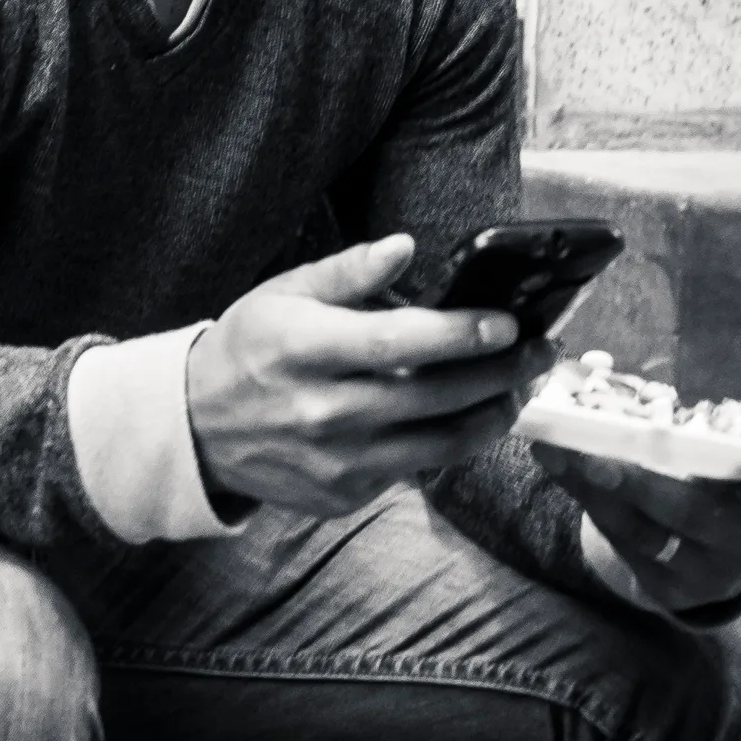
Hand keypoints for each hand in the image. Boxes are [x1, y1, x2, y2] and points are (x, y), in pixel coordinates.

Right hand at [186, 233, 554, 517]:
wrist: (198, 428)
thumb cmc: (249, 347)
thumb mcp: (284, 294)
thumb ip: (347, 272)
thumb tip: (404, 247)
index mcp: (305, 350)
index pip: (398, 343)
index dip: (461, 334)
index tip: (508, 323)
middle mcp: (324, 411)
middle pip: (435, 397)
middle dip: (502, 374)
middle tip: (542, 351)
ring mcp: (337, 461)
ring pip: (441, 445)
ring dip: (493, 415)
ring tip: (521, 387)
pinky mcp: (346, 494)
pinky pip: (416, 469)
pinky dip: (451, 442)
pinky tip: (470, 415)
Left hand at [530, 374, 740, 612]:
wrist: (725, 541)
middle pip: (691, 515)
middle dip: (645, 485)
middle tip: (601, 456)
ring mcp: (696, 570)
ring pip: (640, 528)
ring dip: (594, 487)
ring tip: (558, 447)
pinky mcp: (656, 579)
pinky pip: (614, 534)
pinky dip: (581, 494)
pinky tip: (553, 458)